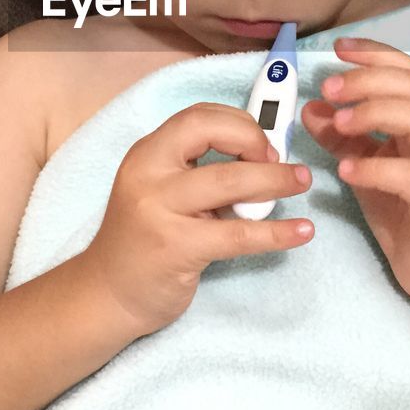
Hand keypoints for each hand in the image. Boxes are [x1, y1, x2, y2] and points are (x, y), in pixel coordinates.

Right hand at [80, 102, 313, 338]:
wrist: (108, 293)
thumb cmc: (144, 237)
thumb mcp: (161, 190)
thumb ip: (198, 169)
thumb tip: (261, 155)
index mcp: (147, 153)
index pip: (197, 116)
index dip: (239, 123)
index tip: (263, 145)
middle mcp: (148, 174)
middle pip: (211, 134)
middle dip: (258, 143)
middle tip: (283, 165)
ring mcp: (159, 211)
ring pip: (229, 181)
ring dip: (274, 180)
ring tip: (300, 183)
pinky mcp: (176, 248)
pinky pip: (239, 235)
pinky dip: (277, 232)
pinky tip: (301, 232)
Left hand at [299, 35, 409, 309]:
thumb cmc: (408, 213)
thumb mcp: (367, 169)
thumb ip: (343, 138)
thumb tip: (311, 108)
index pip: (408, 73)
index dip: (375, 55)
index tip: (339, 49)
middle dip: (369, 81)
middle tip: (330, 88)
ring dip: (378, 113)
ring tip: (339, 123)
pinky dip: (379, 168)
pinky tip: (347, 169)